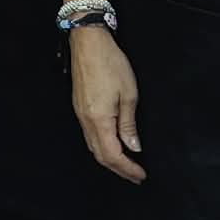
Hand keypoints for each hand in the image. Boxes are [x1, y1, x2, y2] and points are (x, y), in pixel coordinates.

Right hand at [71, 27, 145, 183]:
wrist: (88, 42)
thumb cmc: (110, 63)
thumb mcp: (128, 94)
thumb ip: (129, 124)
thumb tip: (134, 147)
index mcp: (99, 119)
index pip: (114, 155)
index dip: (128, 168)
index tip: (141, 175)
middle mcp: (86, 120)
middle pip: (100, 155)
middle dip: (119, 169)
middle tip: (135, 176)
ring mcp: (80, 114)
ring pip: (93, 146)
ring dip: (110, 159)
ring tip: (126, 164)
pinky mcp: (79, 106)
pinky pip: (89, 135)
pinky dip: (102, 146)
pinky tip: (113, 144)